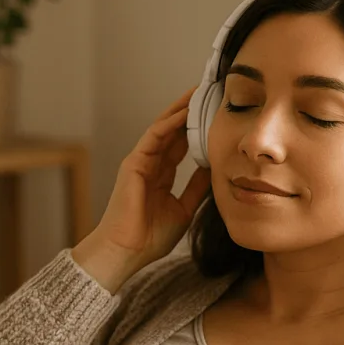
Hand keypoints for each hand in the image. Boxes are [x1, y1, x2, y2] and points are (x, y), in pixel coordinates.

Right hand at [91, 85, 213, 268]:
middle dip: (190, 112)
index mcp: (160, 177)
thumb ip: (196, 188)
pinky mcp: (134, 162)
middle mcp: (150, 165)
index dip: (197, 130)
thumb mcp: (183, 209)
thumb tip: (215, 169)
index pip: (181, 146)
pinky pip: (154, 136)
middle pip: (173, 131)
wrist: (127, 251)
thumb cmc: (150, 238)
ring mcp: (140, 161)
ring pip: (164, 128)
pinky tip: (186, 111)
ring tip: (199, 92)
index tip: (216, 117)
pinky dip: (170, 122)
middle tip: (210, 94)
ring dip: (181, 109)